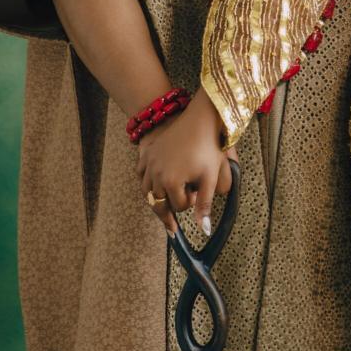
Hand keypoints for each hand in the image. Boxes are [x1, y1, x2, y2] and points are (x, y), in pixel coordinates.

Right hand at [137, 86, 235, 234]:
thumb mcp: (209, 177)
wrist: (200, 120)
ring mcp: (149, 163)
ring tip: (162, 206)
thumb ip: (205, 205)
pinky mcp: (148, 153)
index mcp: (171, 182)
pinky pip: (141, 173)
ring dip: (155, 198)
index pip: (178, 206)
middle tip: (172, 227)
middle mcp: (155, 174)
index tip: (197, 194)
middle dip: (168, 211)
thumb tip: (204, 230)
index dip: (189, 203)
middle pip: (158, 203)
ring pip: (147, 190)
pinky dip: (146, 181)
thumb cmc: (207, 148)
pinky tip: (153, 184)